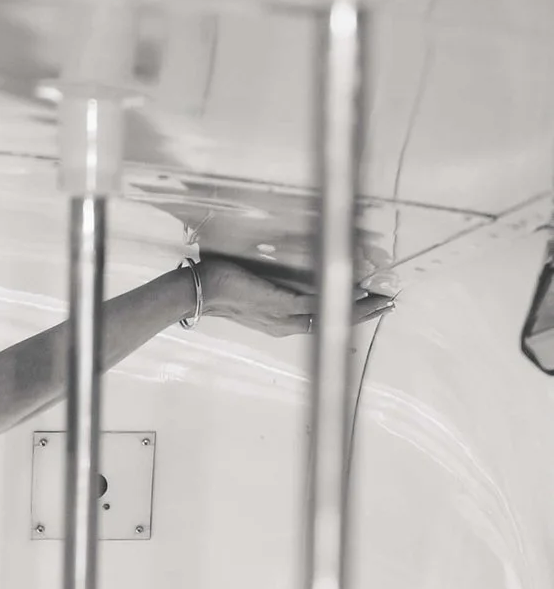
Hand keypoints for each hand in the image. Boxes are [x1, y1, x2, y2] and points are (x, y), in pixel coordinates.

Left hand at [192, 252, 387, 334]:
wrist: (199, 290)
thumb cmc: (220, 283)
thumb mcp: (252, 285)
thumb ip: (272, 282)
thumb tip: (286, 265)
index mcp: (279, 321)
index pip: (321, 320)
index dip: (347, 315)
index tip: (370, 306)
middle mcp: (283, 323)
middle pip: (332, 323)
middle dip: (363, 314)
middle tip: (389, 306)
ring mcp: (281, 315)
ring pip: (329, 314)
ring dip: (358, 308)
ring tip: (382, 301)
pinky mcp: (277, 302)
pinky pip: (314, 302)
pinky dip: (336, 298)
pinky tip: (357, 292)